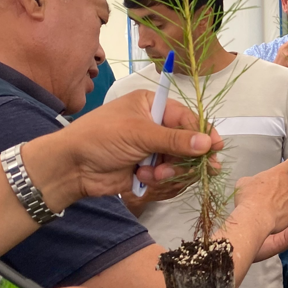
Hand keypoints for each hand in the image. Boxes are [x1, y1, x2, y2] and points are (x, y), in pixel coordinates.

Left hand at [25, 92, 222, 210]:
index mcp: (152, 106)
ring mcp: (152, 150)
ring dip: (169, 173)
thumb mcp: (139, 133)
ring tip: (151, 175)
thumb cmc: (100, 137)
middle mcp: (155, 126)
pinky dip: (159, 182)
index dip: (203, 133)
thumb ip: (175, 139)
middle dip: (185, 158)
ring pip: (180, 164)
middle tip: (190, 170)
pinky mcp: (148, 171)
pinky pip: (169, 179)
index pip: (188, 118)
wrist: (72, 167)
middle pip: (189, 143)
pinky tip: (142, 180)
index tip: (216, 147)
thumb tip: (208, 143)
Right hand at [234, 154, 287, 235]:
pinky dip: (285, 215)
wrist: (255, 217)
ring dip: (284, 203)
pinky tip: (275, 217)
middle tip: (269, 199)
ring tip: (270, 210)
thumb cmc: (249, 198)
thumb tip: (251, 183)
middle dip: (282, 191)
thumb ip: (252, 180)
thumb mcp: (244, 183)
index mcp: (278, 173)